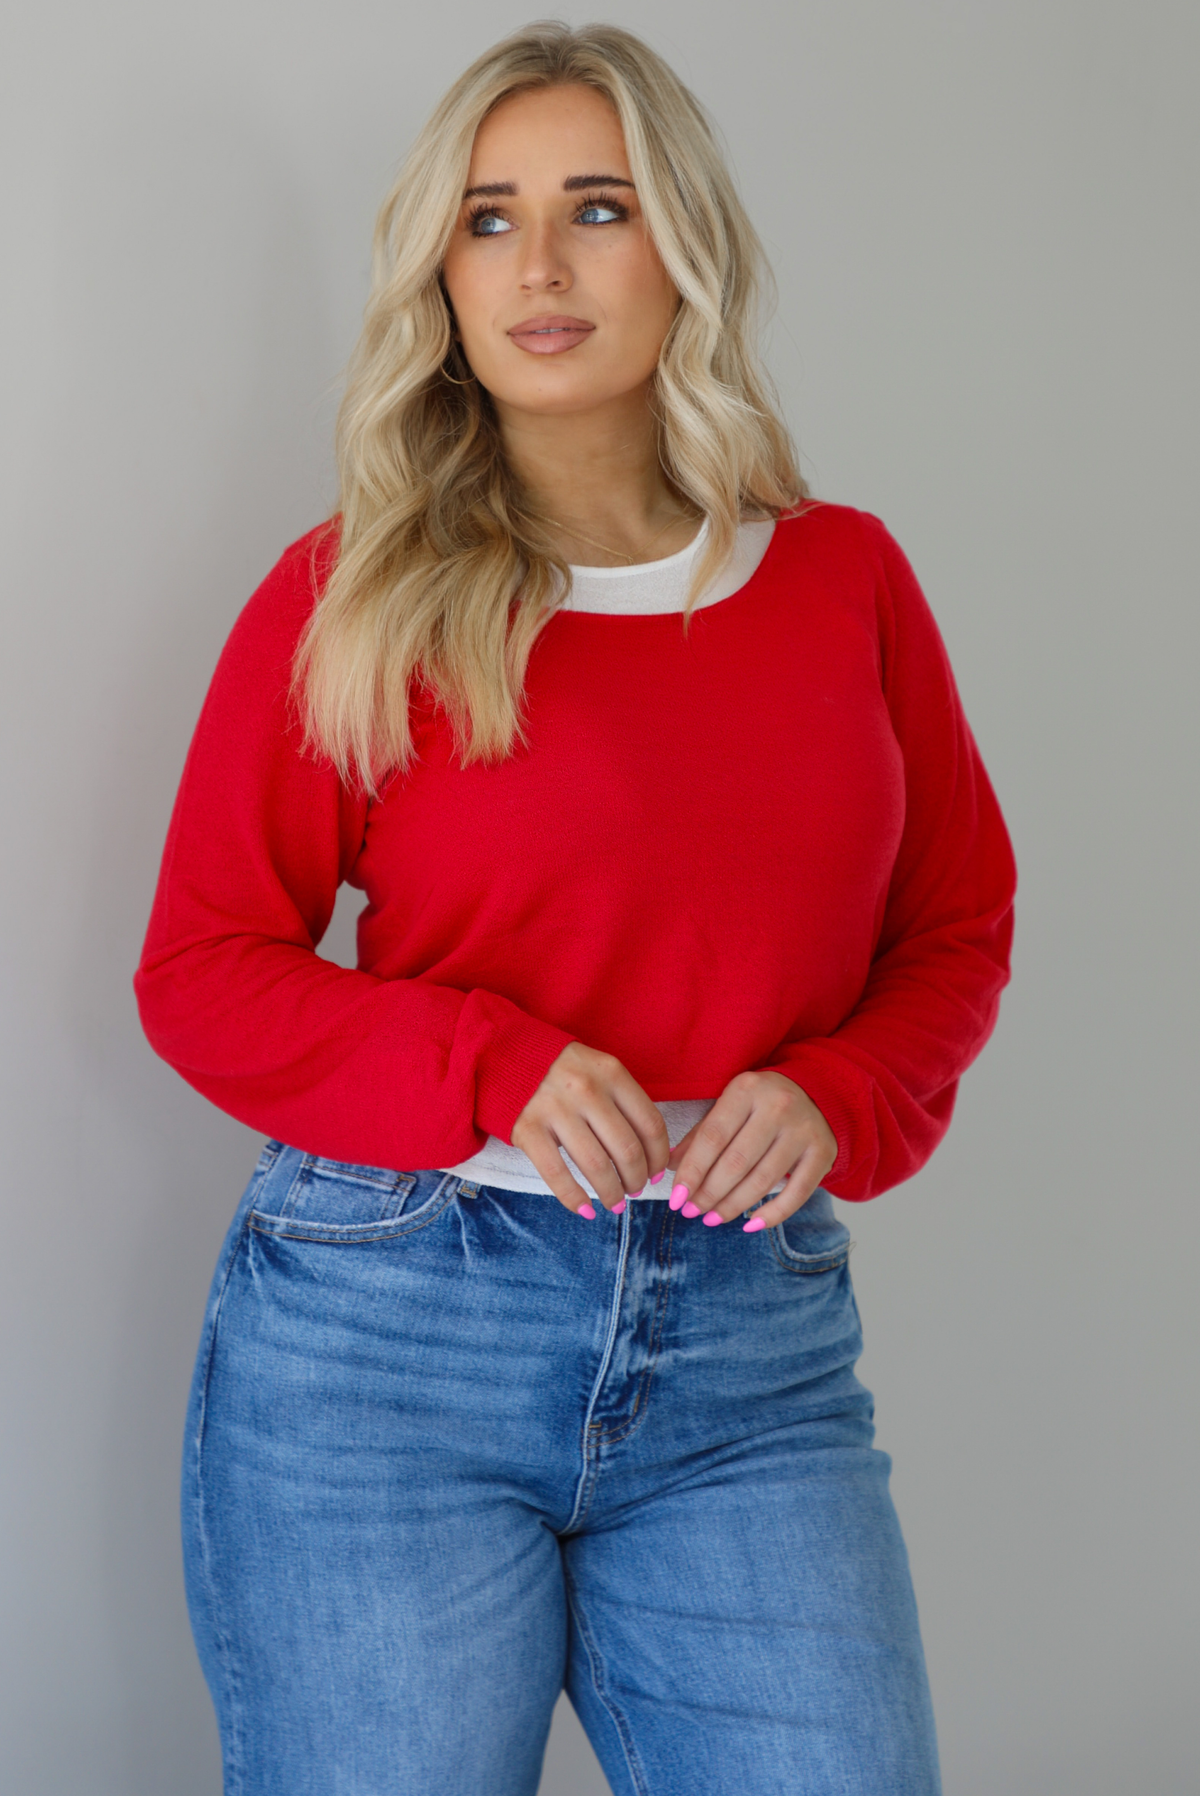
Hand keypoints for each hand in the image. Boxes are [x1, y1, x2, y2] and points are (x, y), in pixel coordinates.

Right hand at [511, 1042, 670, 1216]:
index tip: (658, 1172)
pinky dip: (574, 1198)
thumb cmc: (562, 1071)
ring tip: (615, 1203)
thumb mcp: (597, 1070)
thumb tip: (652, 1153)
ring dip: (612, 1192)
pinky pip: (556, 1173)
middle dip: (637, 1179)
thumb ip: (623, 1100)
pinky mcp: (528, 1128)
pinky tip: (586, 1210)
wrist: (505, 1056)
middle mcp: (586, 1089)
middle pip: (627, 1149)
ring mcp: (555, 1108)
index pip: (650, 1123)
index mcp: (611, 1072)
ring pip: (596, 1165)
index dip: (659, 1156)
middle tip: (635, 1190)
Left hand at [665, 1070, 836, 1230]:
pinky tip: (750, 1224)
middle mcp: (778, 1106)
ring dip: (733, 1206)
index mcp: (747, 1089)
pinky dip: (773, 1214)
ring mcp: (804, 1129)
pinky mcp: (824, 1152)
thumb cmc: (760, 1104)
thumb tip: (669, 1167)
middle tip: (692, 1211)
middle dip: (709, 1193)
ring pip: (763, 1180)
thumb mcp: (728, 1106)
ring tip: (713, 1218)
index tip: (676, 1198)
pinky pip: (797, 1192)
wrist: (816, 1093)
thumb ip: (700, 1135)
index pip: (712, 1137)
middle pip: (736, 1162)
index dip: (692, 1171)